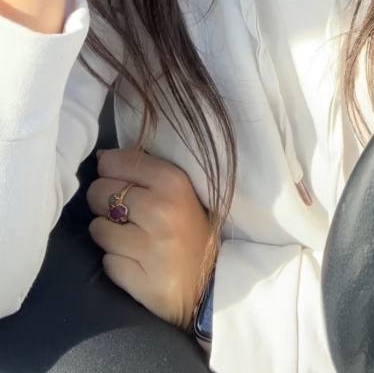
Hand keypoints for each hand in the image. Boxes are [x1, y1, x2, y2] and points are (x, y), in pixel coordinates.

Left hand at [86, 147, 213, 331]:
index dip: (109, 172)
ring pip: (98, 228)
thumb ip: (142, 169)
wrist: (210, 282)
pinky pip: (107, 262)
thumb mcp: (176, 189)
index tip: (121, 183)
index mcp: (173, 181)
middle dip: (103, 203)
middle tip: (123, 214)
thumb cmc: (188, 227)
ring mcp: (153, 249)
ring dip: (107, 234)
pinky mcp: (144, 282)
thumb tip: (102, 157)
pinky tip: (134, 262)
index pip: (114, 162)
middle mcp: (162, 211)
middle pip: (99, 193)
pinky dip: (115, 262)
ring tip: (130, 239)